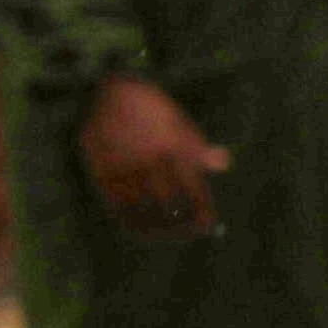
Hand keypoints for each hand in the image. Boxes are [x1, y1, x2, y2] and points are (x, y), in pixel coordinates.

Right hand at [77, 78, 229, 238]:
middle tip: (189, 234)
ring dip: (158, 229)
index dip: (202, 211)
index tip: (210, 226)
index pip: (194, 190)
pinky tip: (139, 231)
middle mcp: (152, 162)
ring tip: (167, 236)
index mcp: (175, 148)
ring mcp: (126, 169)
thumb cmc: (151, 109)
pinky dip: (130, 223)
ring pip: (144, 210)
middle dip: (182, 225)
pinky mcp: (102, 173)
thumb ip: (199, 147)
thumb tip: (224, 164)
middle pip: (170, 205)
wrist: (107, 91)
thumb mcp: (180, 122)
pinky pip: (117, 206)